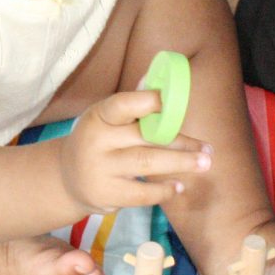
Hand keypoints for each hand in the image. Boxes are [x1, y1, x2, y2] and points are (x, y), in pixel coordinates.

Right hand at [60, 91, 210, 214]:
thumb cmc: (98, 141)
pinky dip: (163, 191)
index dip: (149, 102)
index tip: (173, 103)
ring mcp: (100, 169)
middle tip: (208, 149)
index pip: (123, 104)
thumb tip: (160, 80)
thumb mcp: (107, 119)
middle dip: (180, 142)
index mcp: (99, 115)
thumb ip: (133, 106)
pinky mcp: (106, 194)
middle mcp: (97, 140)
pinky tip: (179, 186)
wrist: (66, 178)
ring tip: (204, 164)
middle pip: (145, 137)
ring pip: (147, 163)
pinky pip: (141, 194)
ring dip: (179, 163)